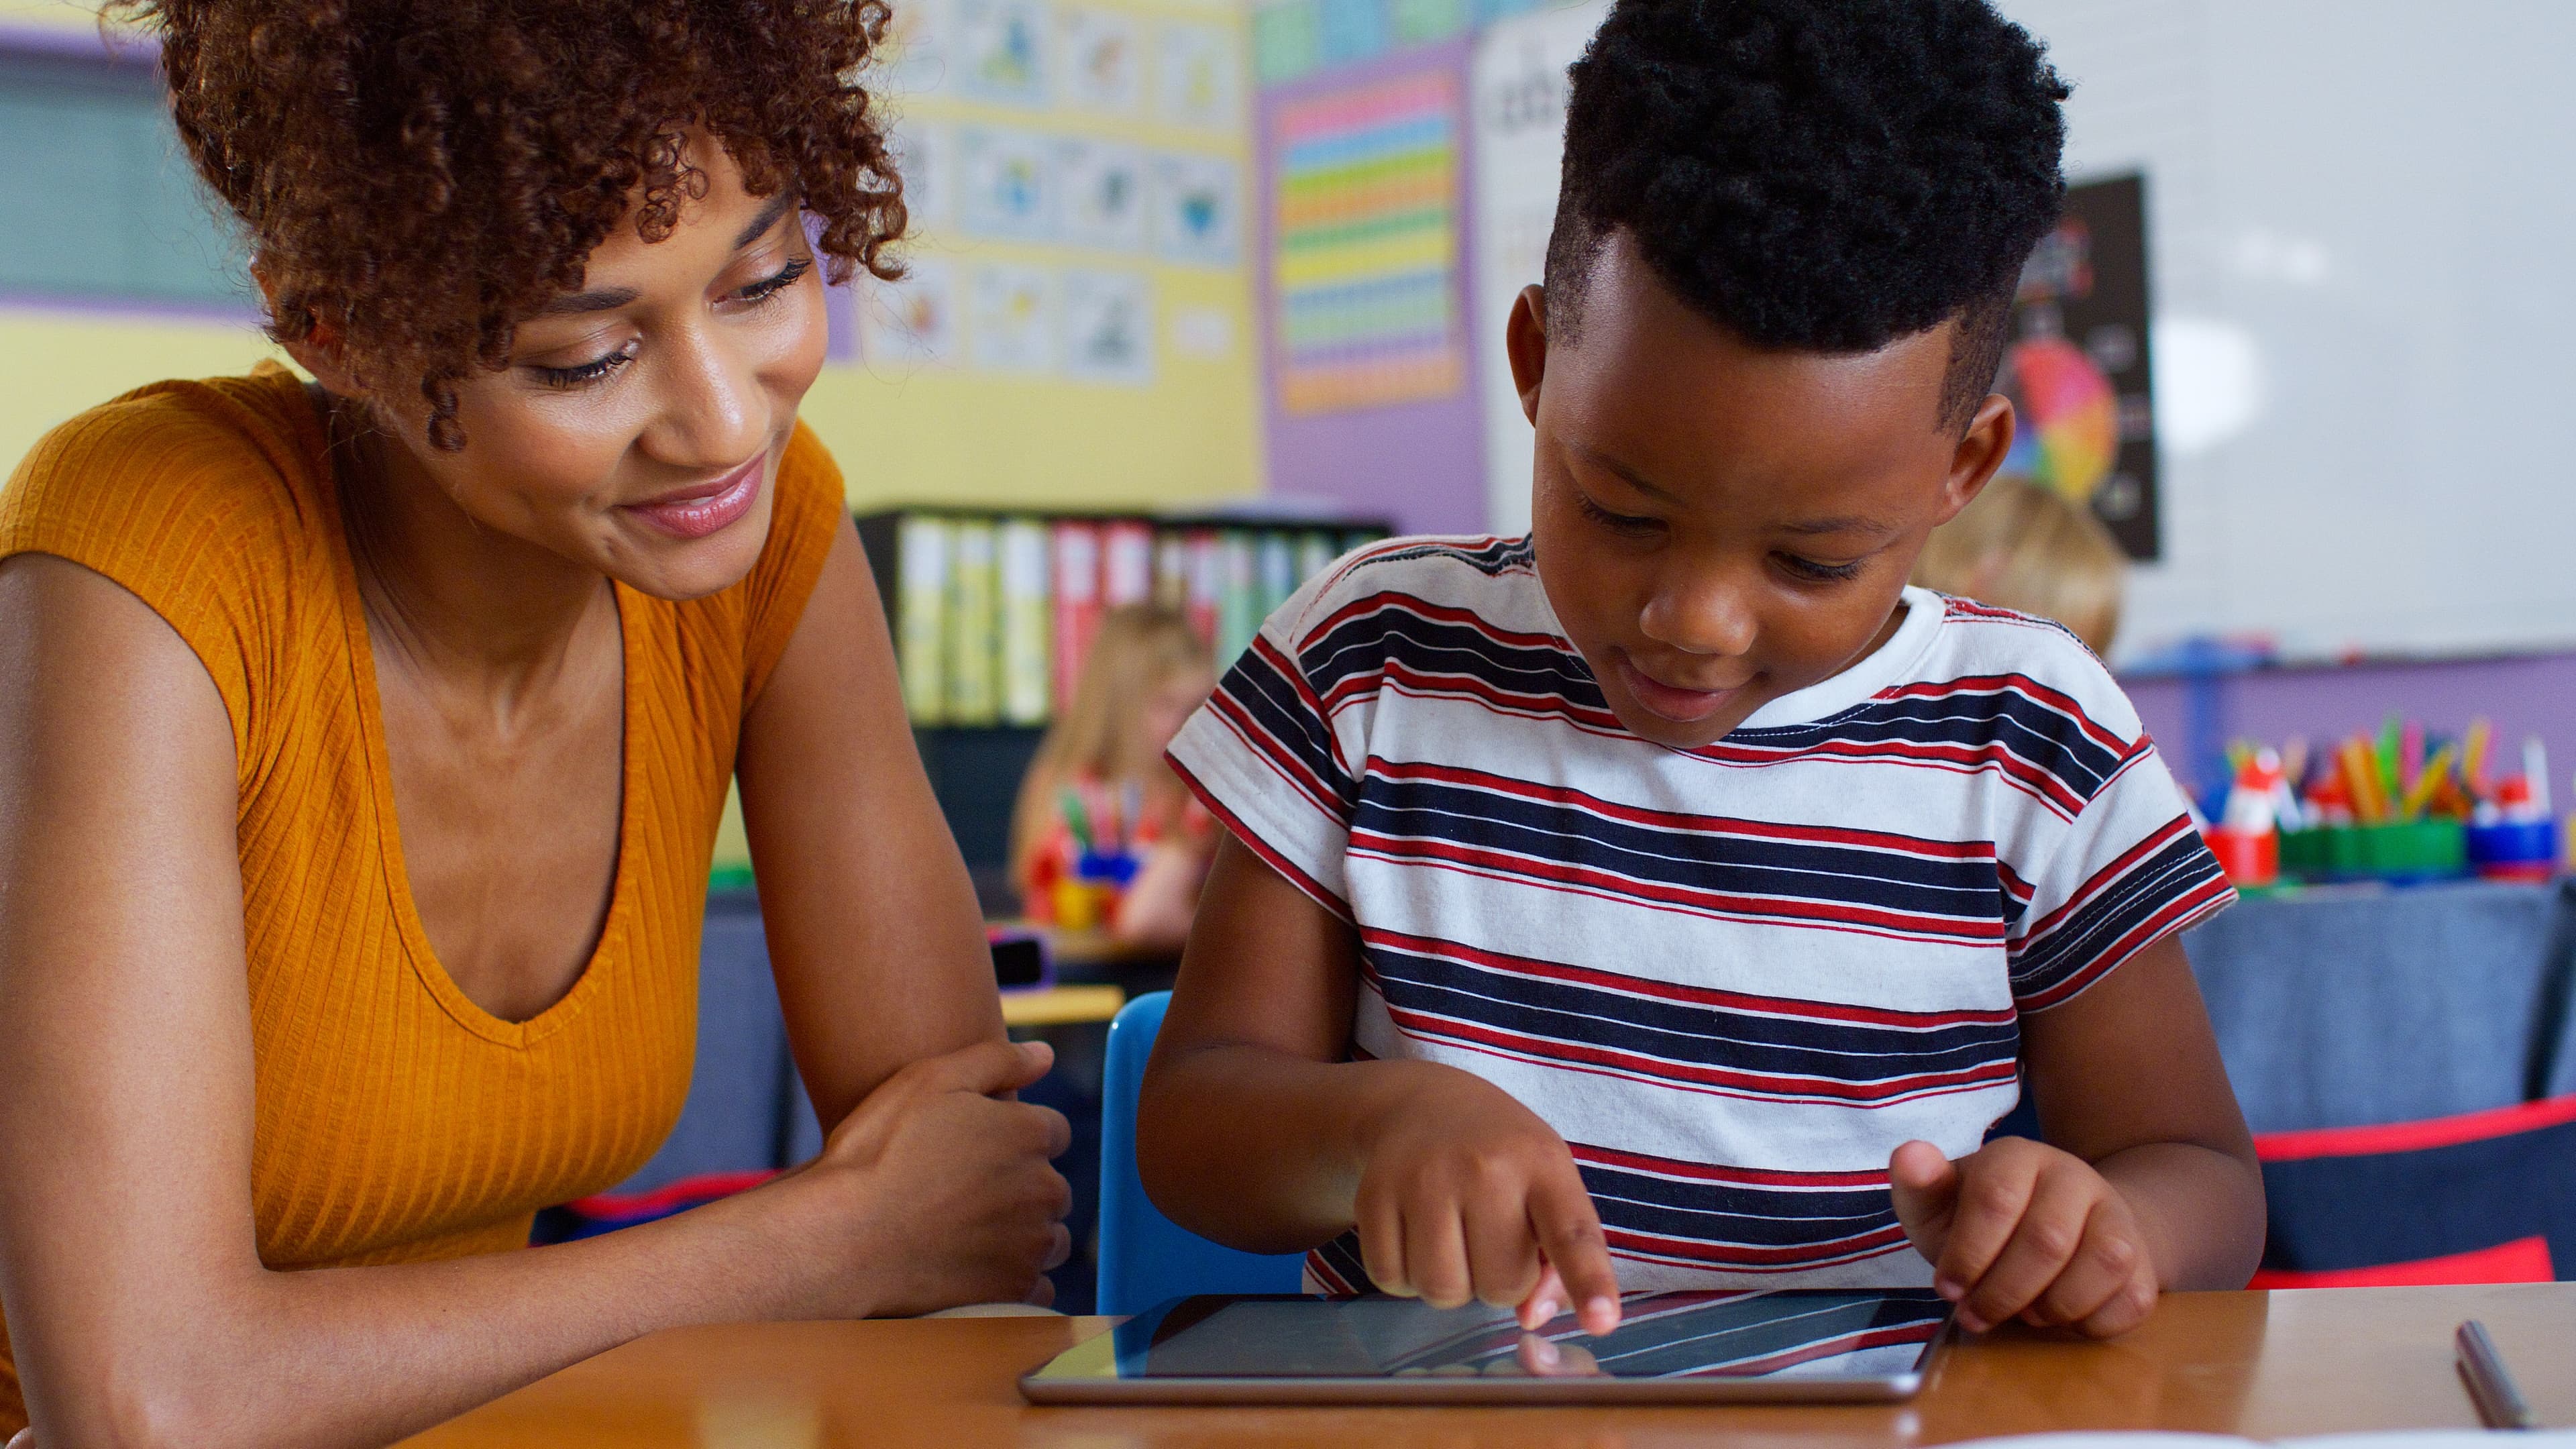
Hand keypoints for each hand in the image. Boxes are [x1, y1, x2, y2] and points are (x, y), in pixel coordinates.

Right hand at [771, 1039, 1072, 1317]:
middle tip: (964, 1194)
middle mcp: (1044, 1189)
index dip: (1015, 1136)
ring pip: (1048, 1237)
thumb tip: (1047, 1055)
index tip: (979, 1150)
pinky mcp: (1014, 1290)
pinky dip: (1017, 1282)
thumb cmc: (879, 1154)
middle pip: (1051, 1185)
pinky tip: (978, 1272)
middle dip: (1021, 1187)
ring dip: (1024, 1235)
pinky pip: (1038, 1288)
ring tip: (968, 1234)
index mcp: (1030, 1134)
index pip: (1052, 1131)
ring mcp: (1031, 1245)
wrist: (843, 1238)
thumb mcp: (930, 1080)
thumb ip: (997, 1060)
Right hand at [1353, 1065, 1621, 1335]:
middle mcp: (1484, 1167)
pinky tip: (1415, 1236)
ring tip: (1454, 1239)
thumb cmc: (1501, 1159)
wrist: (1422, 1103)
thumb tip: (1530, 1317)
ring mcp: (1423, 1178)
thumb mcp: (1547, 1187)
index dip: (1588, 1281)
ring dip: (1450, 1283)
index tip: (1602, 1321)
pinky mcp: (1373, 1195)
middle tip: (1490, 1239)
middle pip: (1500, 1287)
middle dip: (1498, 1280)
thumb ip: (1560, 1261)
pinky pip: (1391, 1280)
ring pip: (1442, 1291)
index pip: (1571, 1233)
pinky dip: (1404, 1276)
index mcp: (1542, 1163)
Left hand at [1889, 1137, 2158, 1337]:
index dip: (1967, 1253)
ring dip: (2052, 1306)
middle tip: (1976, 1316)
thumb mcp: (1940, 1206)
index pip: (1996, 1197)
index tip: (1947, 1288)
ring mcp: (2116, 1215)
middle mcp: (2074, 1176)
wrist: (2061, 1232)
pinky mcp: (2144, 1259)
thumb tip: (1909, 1156)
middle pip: (2047, 1239)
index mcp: (2017, 1156)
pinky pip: (2131, 1299)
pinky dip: (2091, 1323)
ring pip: (2101, 1264)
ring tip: (2023, 1315)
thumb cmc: (1986, 1224)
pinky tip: (2061, 1319)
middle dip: (2003, 1291)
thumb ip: (1919, 1185)